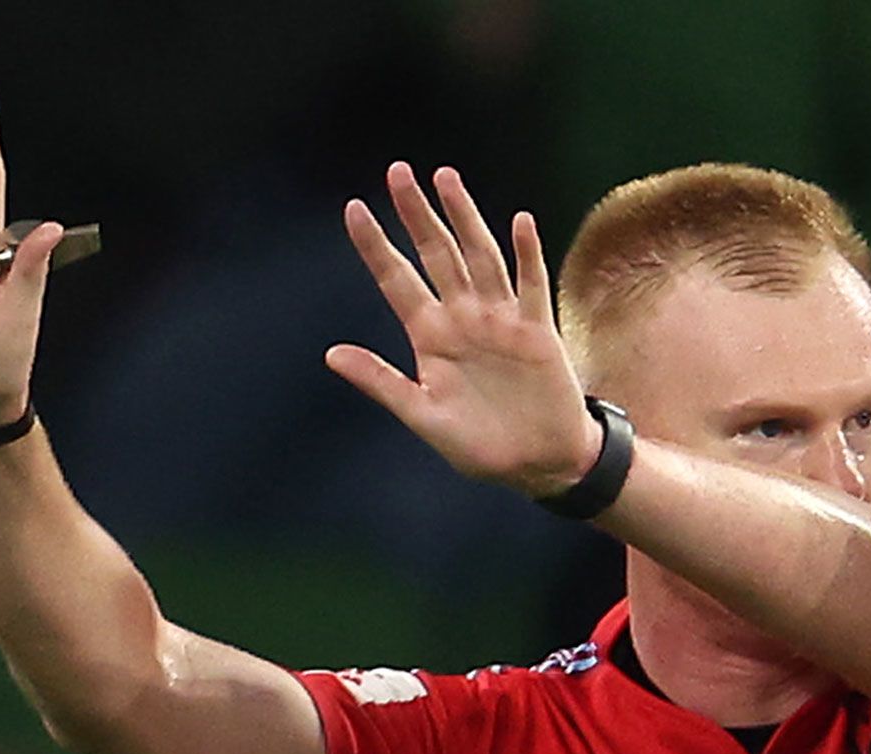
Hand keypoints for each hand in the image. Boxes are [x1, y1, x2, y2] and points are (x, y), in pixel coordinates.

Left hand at [327, 164, 599, 499]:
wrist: (539, 464)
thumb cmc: (479, 446)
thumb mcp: (423, 417)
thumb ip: (382, 382)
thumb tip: (331, 354)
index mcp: (430, 336)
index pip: (397, 280)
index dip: (376, 245)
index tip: (354, 209)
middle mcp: (463, 318)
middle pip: (437, 254)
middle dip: (417, 214)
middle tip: (397, 172)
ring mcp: (501, 320)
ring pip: (480, 257)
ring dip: (464, 217)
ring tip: (446, 179)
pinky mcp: (538, 331)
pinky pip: (531, 285)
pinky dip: (526, 254)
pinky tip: (519, 222)